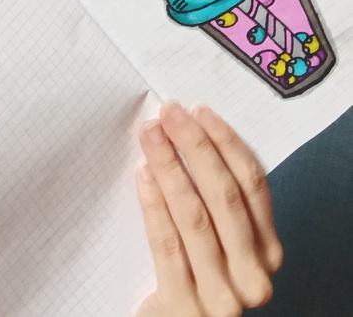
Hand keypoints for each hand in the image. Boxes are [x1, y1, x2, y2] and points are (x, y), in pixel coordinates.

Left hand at [134, 103, 282, 316]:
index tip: (200, 112)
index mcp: (267, 252)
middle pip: (225, 196)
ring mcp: (221, 296)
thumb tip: (190, 132)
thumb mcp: (219, 241)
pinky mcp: (185, 308)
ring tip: (151, 136)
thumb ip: (216, 200)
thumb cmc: (195, 275)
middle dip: (196, 147)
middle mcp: (252, 276)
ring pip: (195, 216)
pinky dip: (154, 205)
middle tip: (170, 114)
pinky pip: (168, 244)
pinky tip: (143, 175)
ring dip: (170, 167)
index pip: (253, 186)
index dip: (226, 143)